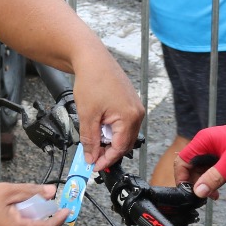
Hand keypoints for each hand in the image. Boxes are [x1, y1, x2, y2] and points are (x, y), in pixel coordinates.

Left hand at [71, 51, 143, 170]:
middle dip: (108, 152)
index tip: (94, 166)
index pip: (120, 148)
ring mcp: (135, 107)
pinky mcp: (130, 102)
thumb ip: (90, 140)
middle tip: (92, 156)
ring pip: (124, 134)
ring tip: (94, 140)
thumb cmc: (92, 80)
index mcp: (130, 117)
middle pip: (124, 143)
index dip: (106, 160)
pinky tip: (99, 128)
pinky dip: (112, 130)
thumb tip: (91, 157)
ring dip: (109, 140)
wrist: (92, 59)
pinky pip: (124, 123)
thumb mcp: (87, 116)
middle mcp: (137, 113)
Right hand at [174, 123, 225, 198]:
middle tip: (205, 195)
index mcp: (202, 141)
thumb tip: (198, 192)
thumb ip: (213, 177)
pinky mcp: (216, 155)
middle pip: (189, 167)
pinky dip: (210, 180)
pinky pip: (207, 169)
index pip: (181, 160)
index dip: (181, 177)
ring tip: (213, 194)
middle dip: (195, 183)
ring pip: (198, 170)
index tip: (187, 191)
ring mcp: (209, 149)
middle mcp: (203, 144)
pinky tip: (216, 189)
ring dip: (203, 183)